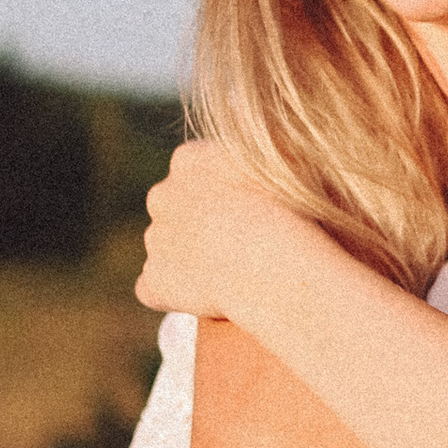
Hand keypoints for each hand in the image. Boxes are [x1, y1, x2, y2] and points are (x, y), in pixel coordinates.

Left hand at [135, 139, 314, 321]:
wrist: (272, 260)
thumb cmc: (292, 207)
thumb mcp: (294, 157)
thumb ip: (277, 148)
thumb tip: (286, 146)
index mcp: (189, 159)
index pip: (198, 171)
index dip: (227, 193)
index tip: (253, 209)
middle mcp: (161, 195)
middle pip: (177, 208)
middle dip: (201, 223)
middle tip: (243, 243)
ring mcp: (154, 240)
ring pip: (170, 249)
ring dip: (192, 260)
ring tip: (234, 274)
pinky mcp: (153, 281)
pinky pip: (157, 289)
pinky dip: (175, 295)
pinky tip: (208, 300)